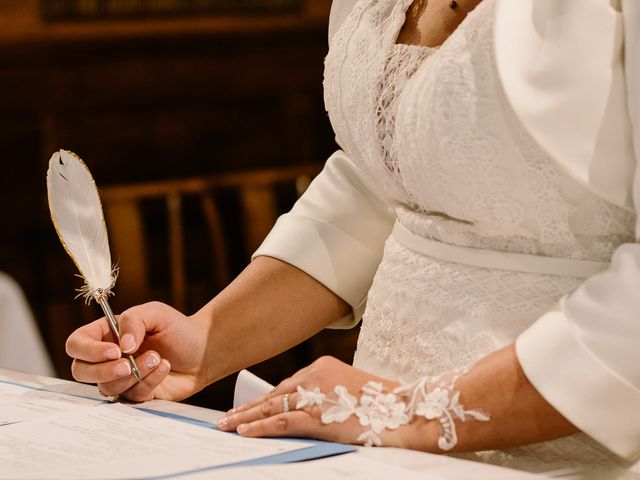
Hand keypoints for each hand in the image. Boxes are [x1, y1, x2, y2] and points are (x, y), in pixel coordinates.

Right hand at [66, 301, 208, 401]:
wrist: (203, 350)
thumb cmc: (177, 329)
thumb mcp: (156, 313)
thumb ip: (134, 321)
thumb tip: (121, 347)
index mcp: (105, 335)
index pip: (77, 344)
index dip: (89, 351)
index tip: (115, 350)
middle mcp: (108, 358)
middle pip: (81, 371)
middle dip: (104, 370)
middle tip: (128, 363)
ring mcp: (120, 379)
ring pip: (108, 387)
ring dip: (134, 373)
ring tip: (157, 358)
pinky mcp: (136, 395)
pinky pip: (133, 396)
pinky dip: (150, 381)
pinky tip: (165, 367)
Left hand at [217, 356, 421, 447]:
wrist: (407, 411)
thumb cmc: (384, 405)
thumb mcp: (351, 391)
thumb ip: (326, 395)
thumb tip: (304, 410)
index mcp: (324, 367)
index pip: (287, 384)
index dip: (265, 398)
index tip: (248, 405)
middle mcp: (315, 376)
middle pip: (274, 393)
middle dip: (249, 406)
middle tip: (227, 416)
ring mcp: (314, 395)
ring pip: (272, 406)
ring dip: (247, 417)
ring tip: (227, 425)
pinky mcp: (317, 416)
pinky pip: (280, 422)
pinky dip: (259, 427)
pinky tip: (243, 432)